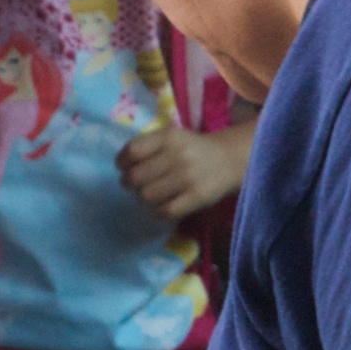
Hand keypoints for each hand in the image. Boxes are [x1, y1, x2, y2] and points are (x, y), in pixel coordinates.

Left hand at [117, 119, 252, 222]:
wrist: (228, 160)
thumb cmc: (192, 150)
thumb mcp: (172, 138)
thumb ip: (148, 147)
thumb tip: (122, 167)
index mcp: (169, 137)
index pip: (132, 151)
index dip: (122, 163)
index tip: (124, 168)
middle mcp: (178, 155)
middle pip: (136, 177)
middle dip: (129, 184)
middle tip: (134, 185)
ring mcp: (188, 177)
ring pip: (147, 196)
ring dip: (141, 199)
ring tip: (147, 196)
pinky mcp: (196, 197)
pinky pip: (164, 211)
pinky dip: (155, 212)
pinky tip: (158, 207)